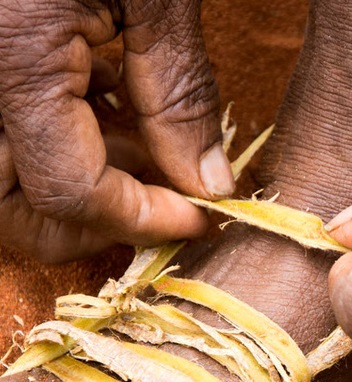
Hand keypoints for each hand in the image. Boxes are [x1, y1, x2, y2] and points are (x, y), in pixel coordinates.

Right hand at [0, 1, 233, 261]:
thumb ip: (179, 95)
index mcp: (18, 62)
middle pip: (18, 213)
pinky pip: (12, 136)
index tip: (198, 218)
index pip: (74, 193)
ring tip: (141, 147)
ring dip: (82, 184)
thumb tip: (209, 186)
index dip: (143, 219)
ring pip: (9, 184)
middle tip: (158, 207)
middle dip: (91, 226)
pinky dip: (64, 140)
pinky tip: (108, 103)